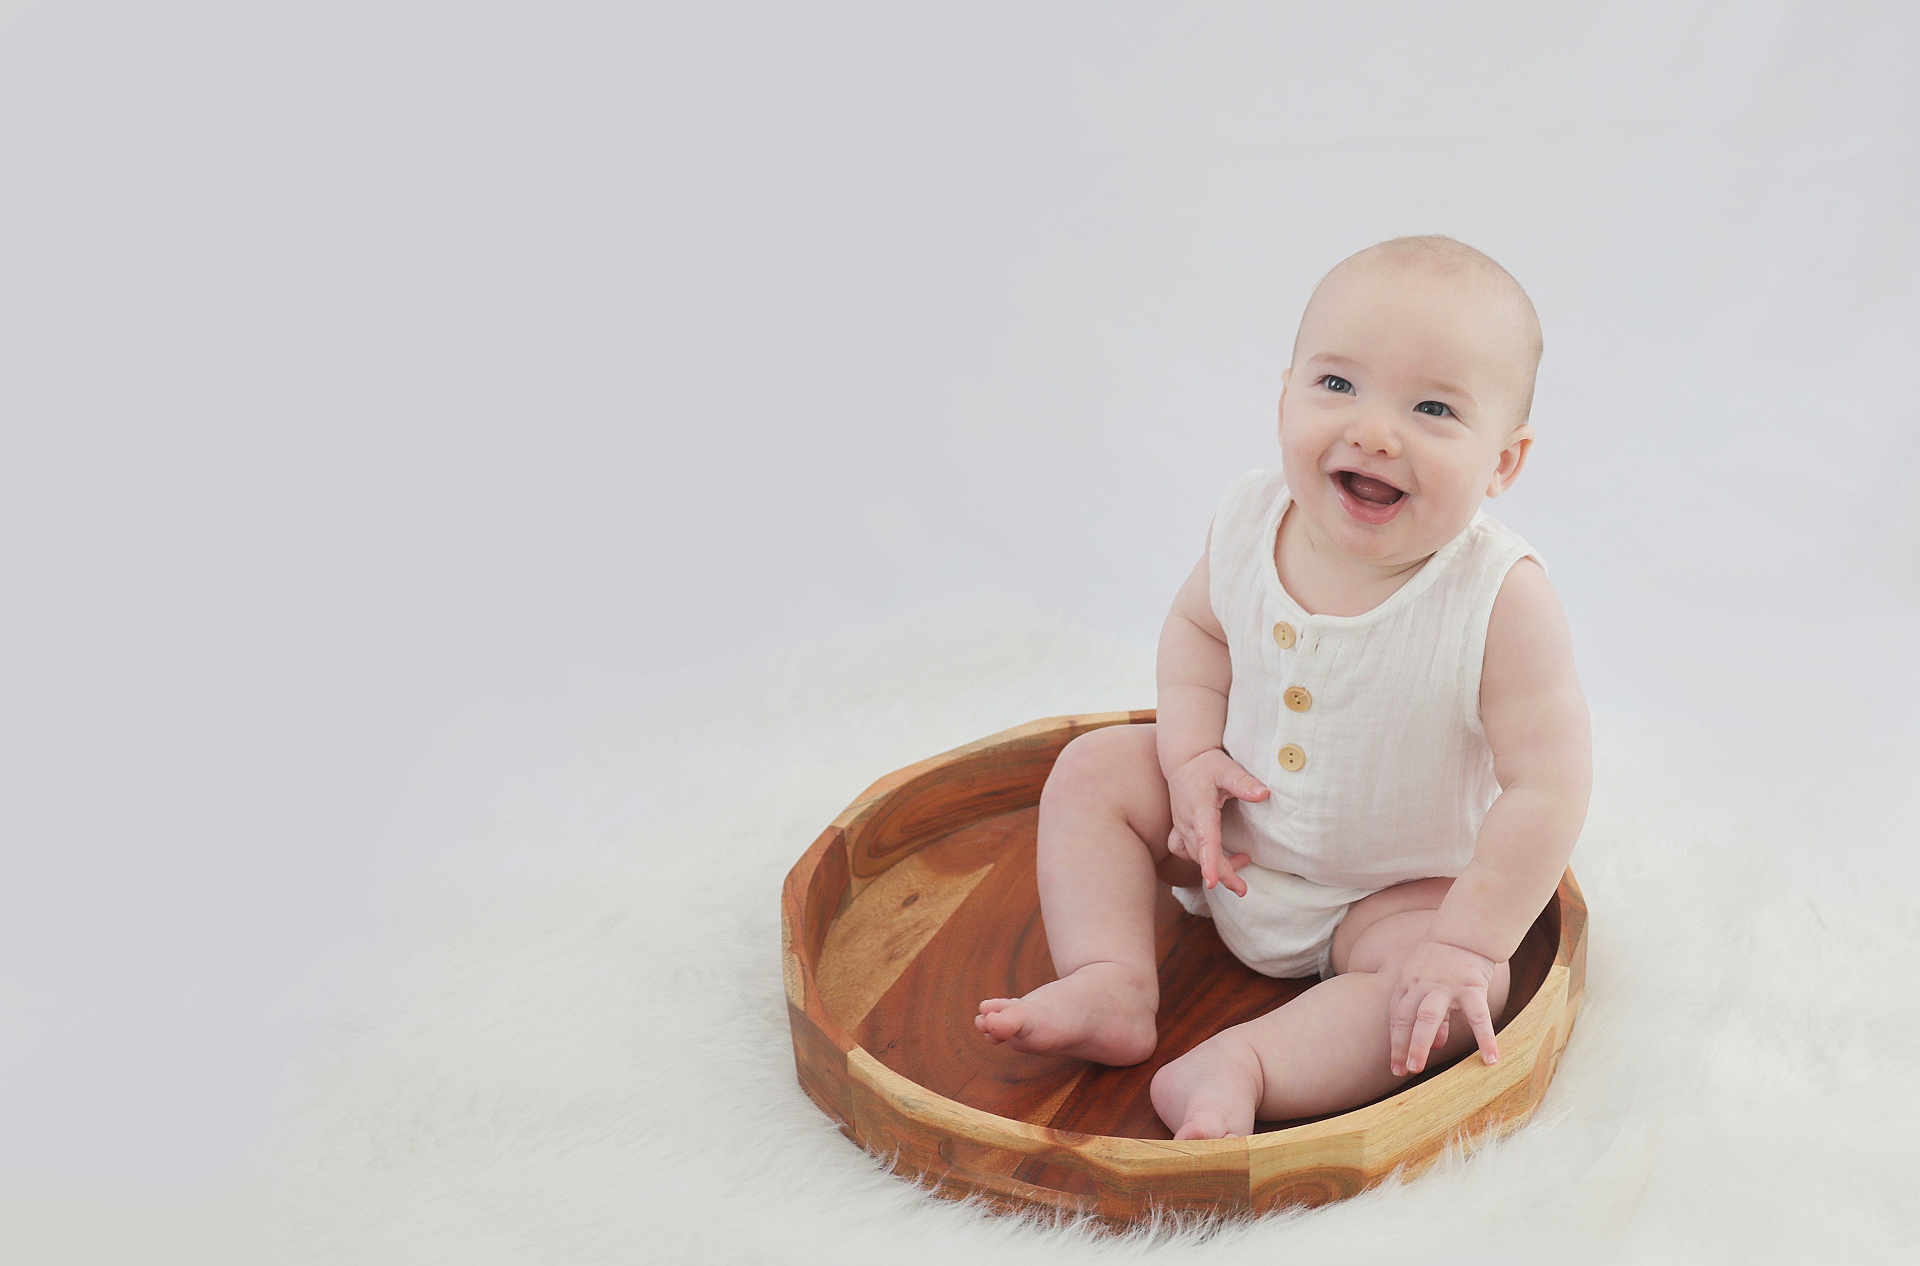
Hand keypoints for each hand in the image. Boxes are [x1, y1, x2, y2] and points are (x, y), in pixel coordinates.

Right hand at [1164, 749, 1268, 897]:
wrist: (1183, 759)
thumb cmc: (1206, 764)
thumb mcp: (1227, 769)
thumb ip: (1244, 782)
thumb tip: (1264, 795)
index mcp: (1200, 810)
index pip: (1205, 840)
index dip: (1210, 863)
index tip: (1213, 882)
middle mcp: (1187, 822)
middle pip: (1202, 856)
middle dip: (1222, 874)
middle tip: (1242, 889)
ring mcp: (1181, 827)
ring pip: (1194, 856)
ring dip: (1216, 866)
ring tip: (1242, 863)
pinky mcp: (1180, 829)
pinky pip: (1185, 851)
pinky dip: (1200, 859)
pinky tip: (1217, 858)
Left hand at [1386, 939, 1502, 1076]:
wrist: (1464, 934)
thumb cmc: (1442, 961)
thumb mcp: (1425, 981)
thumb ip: (1428, 1011)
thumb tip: (1434, 1044)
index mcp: (1407, 985)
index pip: (1397, 1017)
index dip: (1396, 1043)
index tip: (1396, 1067)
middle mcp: (1420, 986)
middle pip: (1406, 1018)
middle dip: (1402, 1046)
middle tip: (1403, 1071)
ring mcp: (1444, 986)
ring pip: (1428, 1017)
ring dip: (1421, 1043)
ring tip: (1419, 1069)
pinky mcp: (1470, 987)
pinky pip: (1477, 1016)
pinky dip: (1485, 1038)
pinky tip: (1491, 1059)